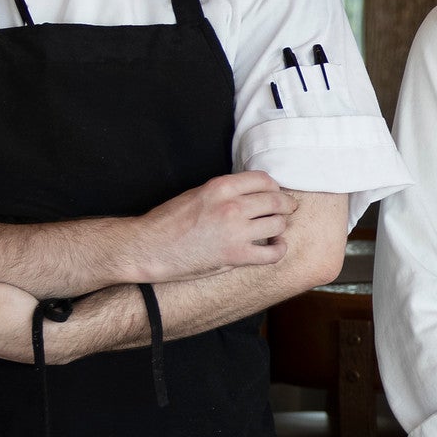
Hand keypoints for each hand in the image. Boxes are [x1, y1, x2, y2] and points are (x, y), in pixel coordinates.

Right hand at [130, 172, 295, 282]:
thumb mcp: (197, 193)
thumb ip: (224, 192)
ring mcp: (235, 232)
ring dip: (280, 227)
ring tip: (275, 231)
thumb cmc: (168, 222)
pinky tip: (275, 247)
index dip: (273, 187)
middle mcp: (231, 206)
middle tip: (287, 209)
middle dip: (285, 205)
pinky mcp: (236, 256)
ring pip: (278, 224)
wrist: (149, 247)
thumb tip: (249, 194)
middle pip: (276, 201)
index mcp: (220, 187)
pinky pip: (272, 253)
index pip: (263, 180)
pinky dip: (279, 250)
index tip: (274, 193)